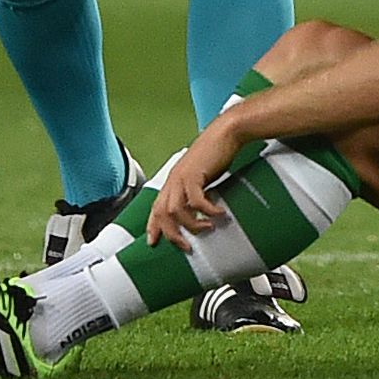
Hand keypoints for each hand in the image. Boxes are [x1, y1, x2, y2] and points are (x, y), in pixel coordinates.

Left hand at [146, 120, 241, 250]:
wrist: (226, 131)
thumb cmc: (216, 151)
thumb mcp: (201, 175)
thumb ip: (196, 190)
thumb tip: (199, 209)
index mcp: (173, 180)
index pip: (157, 207)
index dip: (153, 226)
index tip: (153, 241)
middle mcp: (174, 179)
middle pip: (162, 213)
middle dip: (172, 234)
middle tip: (186, 246)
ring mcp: (182, 177)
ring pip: (175, 210)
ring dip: (191, 224)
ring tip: (207, 228)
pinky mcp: (195, 174)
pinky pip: (196, 200)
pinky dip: (207, 211)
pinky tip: (218, 213)